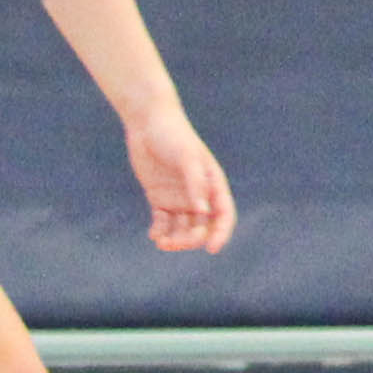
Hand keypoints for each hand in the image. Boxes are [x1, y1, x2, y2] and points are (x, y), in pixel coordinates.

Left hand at [123, 108, 235, 254]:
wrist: (149, 123)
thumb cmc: (174, 136)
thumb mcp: (187, 158)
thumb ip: (196, 183)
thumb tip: (202, 211)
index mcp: (213, 185)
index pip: (223, 215)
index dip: (221, 233)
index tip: (212, 248)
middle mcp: (198, 195)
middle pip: (202, 226)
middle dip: (191, 239)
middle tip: (172, 243)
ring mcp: (179, 197)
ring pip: (182, 228)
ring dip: (174, 239)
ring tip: (161, 241)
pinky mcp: (160, 198)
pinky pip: (163, 222)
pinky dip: (160, 231)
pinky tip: (154, 234)